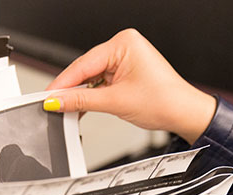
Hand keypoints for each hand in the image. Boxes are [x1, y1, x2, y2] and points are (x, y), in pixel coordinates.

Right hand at [44, 28, 215, 142]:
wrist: (184, 114)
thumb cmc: (164, 101)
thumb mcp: (115, 101)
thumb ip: (81, 100)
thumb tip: (57, 100)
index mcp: (124, 43)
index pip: (84, 63)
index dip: (63, 82)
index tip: (47, 96)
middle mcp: (124, 46)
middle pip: (85, 69)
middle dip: (70, 89)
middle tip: (52, 104)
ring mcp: (125, 59)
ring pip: (91, 77)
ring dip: (81, 94)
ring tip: (66, 109)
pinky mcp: (125, 72)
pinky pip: (101, 82)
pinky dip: (92, 95)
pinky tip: (80, 106)